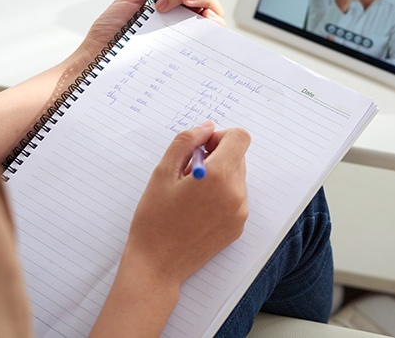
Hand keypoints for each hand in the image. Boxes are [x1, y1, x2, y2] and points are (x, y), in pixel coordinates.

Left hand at [71, 0, 225, 67]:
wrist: (100, 58)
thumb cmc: (111, 34)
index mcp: (168, 4)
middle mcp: (182, 17)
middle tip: (160, 4)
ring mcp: (188, 32)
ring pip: (212, 6)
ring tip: (174, 7)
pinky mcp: (192, 48)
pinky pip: (215, 32)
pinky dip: (214, 19)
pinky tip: (200, 18)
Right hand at [122, 121, 249, 286]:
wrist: (157, 266)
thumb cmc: (154, 220)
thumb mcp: (163, 173)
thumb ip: (186, 142)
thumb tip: (207, 128)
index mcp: (219, 177)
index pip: (239, 138)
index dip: (219, 136)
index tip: (200, 148)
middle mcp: (236, 194)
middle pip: (238, 156)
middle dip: (216, 156)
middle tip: (188, 172)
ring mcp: (240, 212)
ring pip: (237, 176)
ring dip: (218, 175)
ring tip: (190, 193)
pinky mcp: (238, 226)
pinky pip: (236, 197)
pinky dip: (221, 194)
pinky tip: (197, 209)